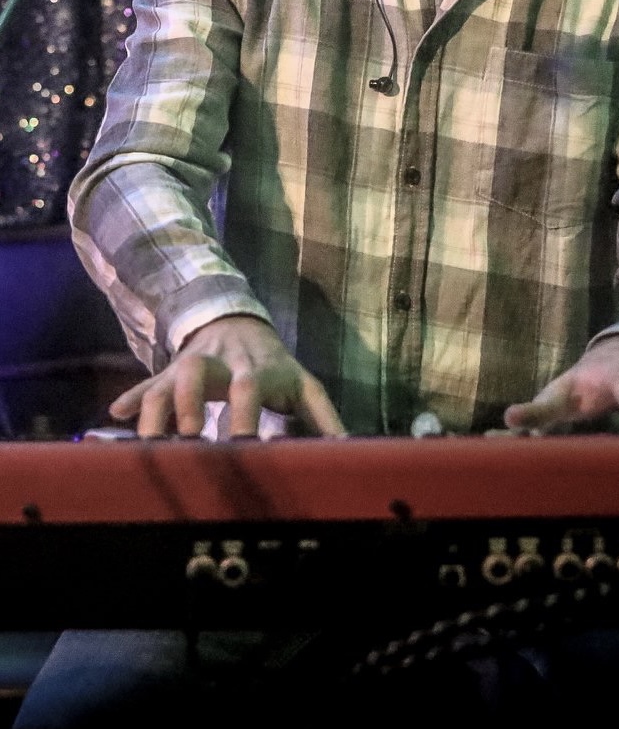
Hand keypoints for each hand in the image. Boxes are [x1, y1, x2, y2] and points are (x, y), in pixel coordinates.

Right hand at [109, 315, 346, 437]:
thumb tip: (349, 449)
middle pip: (199, 372)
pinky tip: (116, 417)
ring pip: (167, 378)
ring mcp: (192, 366)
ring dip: (157, 407)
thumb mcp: (302, 385)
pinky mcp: (170, 374)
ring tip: (150, 444)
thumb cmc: (275, 365)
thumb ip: (323, 416)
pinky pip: (148, 384)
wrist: (237, 322)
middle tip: (188, 442)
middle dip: (190, 404)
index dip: (245, 414)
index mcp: (257, 368)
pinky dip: (133, 400)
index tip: (243, 447)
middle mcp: (221, 363)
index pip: (250, 386)